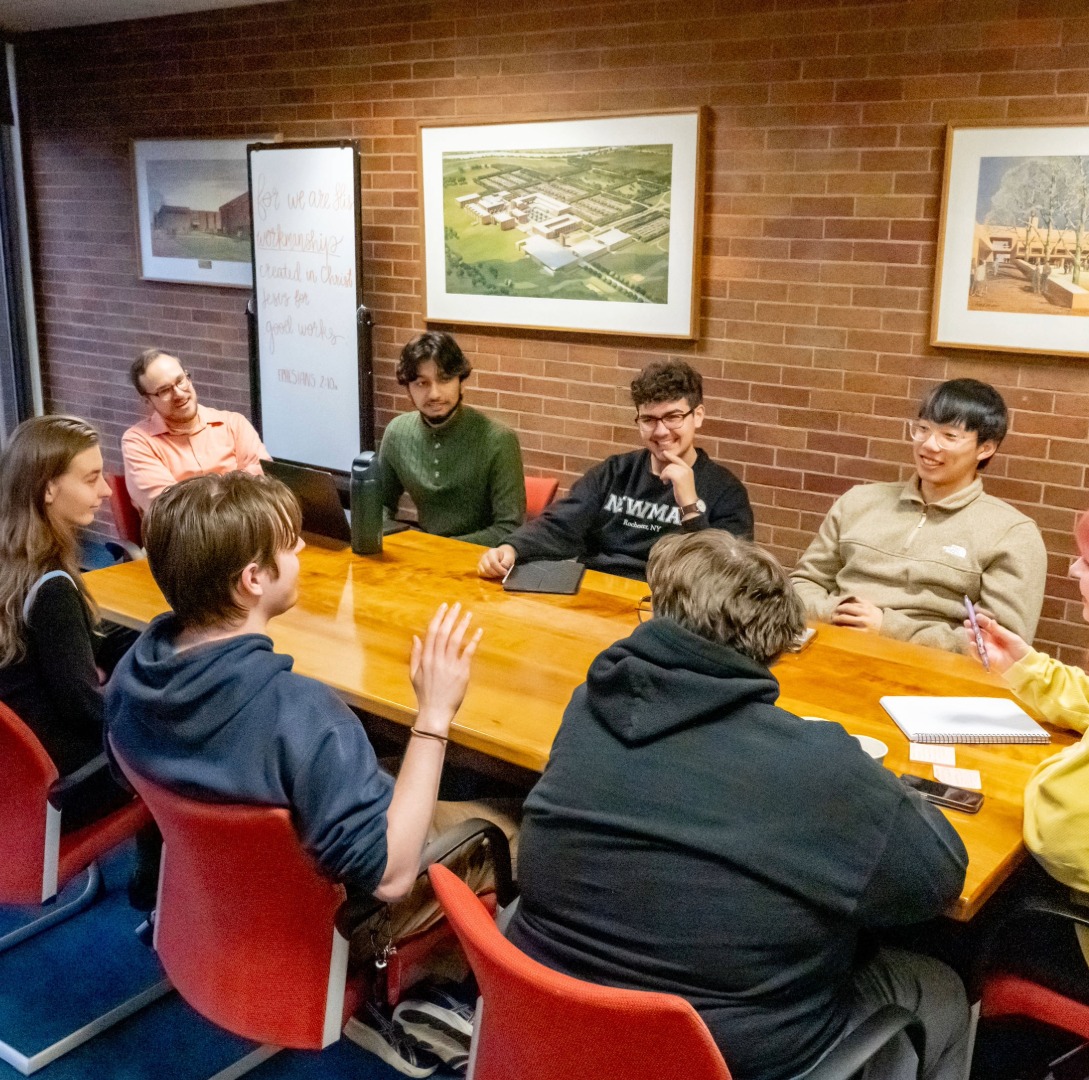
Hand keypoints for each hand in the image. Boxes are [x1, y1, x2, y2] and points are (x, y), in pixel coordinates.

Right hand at [410, 602, 481, 733]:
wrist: (435, 711)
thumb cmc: (425, 693)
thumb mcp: (414, 674)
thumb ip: (415, 654)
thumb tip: (416, 637)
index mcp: (425, 658)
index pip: (432, 632)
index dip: (438, 618)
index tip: (444, 607)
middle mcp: (437, 659)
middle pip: (444, 632)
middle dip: (451, 617)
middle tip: (457, 605)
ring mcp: (450, 665)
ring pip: (456, 640)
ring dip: (462, 625)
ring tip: (468, 614)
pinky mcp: (462, 672)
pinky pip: (468, 653)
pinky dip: (474, 640)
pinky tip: (478, 631)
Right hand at [478, 544, 515, 578]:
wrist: (502, 555)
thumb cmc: (506, 556)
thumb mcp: (509, 557)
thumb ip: (506, 562)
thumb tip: (502, 566)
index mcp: (492, 552)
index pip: (493, 562)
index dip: (499, 569)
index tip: (505, 572)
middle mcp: (484, 556)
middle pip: (488, 568)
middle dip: (496, 573)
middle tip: (503, 574)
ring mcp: (481, 562)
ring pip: (484, 572)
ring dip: (492, 575)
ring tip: (499, 573)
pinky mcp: (480, 567)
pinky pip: (481, 574)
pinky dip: (488, 576)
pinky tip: (494, 574)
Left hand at [658, 450, 696, 507]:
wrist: (689, 501)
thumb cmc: (685, 493)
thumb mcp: (683, 480)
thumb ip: (678, 473)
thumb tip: (668, 469)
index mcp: (689, 469)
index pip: (678, 460)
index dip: (671, 455)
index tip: (664, 452)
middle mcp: (687, 469)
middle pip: (671, 465)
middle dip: (665, 471)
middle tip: (664, 479)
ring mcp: (683, 473)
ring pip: (668, 469)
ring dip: (664, 475)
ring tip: (665, 481)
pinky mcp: (678, 478)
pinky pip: (667, 473)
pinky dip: (664, 477)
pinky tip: (665, 482)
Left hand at [831, 595, 882, 631]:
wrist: (888, 630)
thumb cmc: (878, 618)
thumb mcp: (873, 608)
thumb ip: (863, 602)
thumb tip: (853, 597)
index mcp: (866, 608)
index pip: (849, 605)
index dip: (840, 606)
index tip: (836, 608)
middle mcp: (865, 615)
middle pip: (846, 610)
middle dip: (836, 611)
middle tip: (832, 614)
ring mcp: (863, 624)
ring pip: (845, 619)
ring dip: (836, 619)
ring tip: (833, 620)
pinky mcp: (862, 633)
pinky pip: (848, 629)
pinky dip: (841, 627)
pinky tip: (838, 628)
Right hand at [963, 612, 1028, 673]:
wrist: (1025, 664)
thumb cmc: (1020, 649)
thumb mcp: (1011, 637)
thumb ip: (998, 630)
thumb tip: (989, 620)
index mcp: (995, 634)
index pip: (985, 626)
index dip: (980, 621)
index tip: (976, 616)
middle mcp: (989, 641)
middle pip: (978, 633)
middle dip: (971, 627)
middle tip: (967, 622)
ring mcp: (987, 650)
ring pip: (975, 642)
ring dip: (971, 636)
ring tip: (969, 631)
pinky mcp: (987, 659)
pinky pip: (977, 654)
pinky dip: (973, 649)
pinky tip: (972, 643)